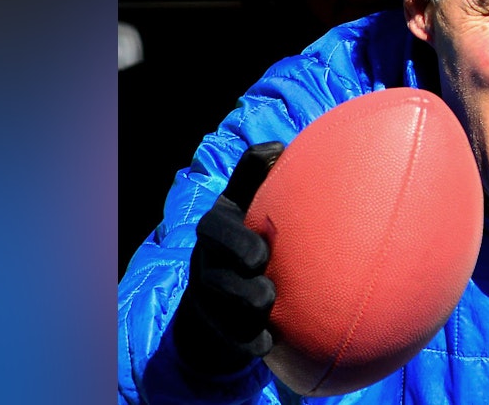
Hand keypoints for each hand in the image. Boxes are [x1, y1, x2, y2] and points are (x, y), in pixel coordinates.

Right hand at [173, 141, 284, 374]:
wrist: (217, 296)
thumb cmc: (244, 235)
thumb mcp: (244, 203)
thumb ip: (257, 174)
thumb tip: (281, 145)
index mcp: (217, 227)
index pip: (218, 226)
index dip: (235, 237)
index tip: (261, 249)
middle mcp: (207, 260)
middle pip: (217, 266)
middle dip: (239, 265)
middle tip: (263, 266)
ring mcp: (208, 296)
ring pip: (225, 302)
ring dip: (249, 302)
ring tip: (269, 301)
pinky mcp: (217, 327)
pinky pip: (234, 338)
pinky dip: (251, 341)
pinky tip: (270, 343)